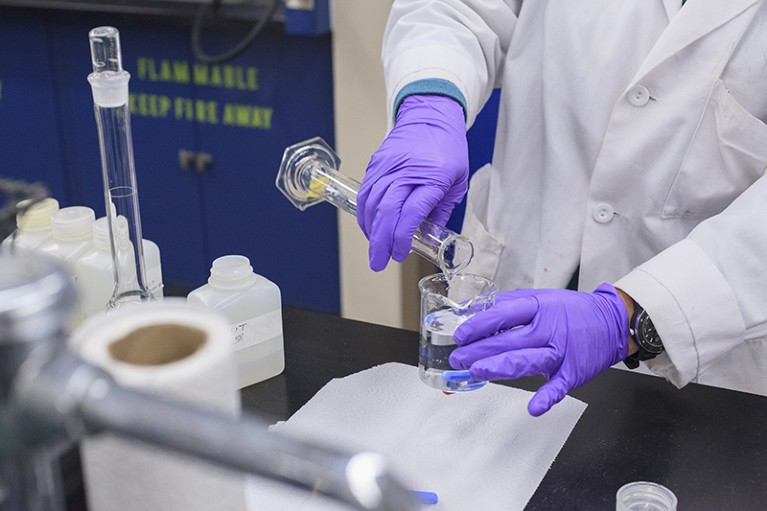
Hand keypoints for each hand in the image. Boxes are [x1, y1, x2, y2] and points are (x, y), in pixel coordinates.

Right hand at [357, 94, 467, 270]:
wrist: (430, 115)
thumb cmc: (448, 148)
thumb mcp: (457, 182)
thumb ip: (441, 210)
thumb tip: (427, 237)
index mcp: (432, 178)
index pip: (411, 213)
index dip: (402, 237)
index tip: (399, 254)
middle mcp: (407, 171)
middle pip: (387, 211)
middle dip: (380, 241)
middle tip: (378, 262)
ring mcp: (388, 166)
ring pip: (372, 203)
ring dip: (371, 230)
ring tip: (375, 247)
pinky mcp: (376, 164)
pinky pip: (365, 192)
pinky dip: (365, 213)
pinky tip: (369, 227)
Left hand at [449, 284, 629, 415]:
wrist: (612, 323)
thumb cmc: (573, 311)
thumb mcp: (542, 298)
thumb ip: (511, 304)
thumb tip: (479, 309)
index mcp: (539, 308)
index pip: (503, 314)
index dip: (479, 325)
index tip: (461, 335)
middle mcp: (549, 329)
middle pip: (509, 341)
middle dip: (479, 351)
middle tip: (457, 358)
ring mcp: (561, 352)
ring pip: (526, 361)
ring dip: (499, 368)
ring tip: (476, 372)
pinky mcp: (572, 372)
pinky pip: (558, 387)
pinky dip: (546, 398)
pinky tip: (533, 407)